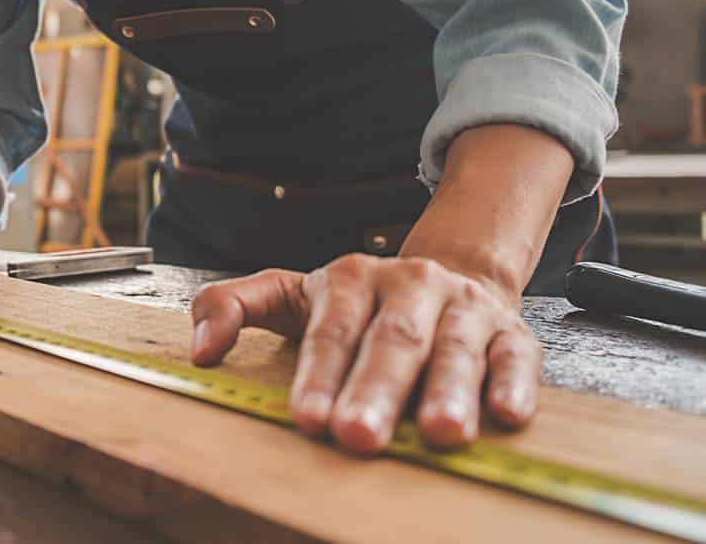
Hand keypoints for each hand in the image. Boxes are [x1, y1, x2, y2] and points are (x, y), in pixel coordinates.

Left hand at [189, 255, 539, 452]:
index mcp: (350, 277)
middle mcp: (410, 284)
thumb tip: (198, 351)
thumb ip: (234, 307)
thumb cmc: (354, 303)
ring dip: (449, 391)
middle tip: (359, 436)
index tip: (305, 416)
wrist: (443, 278)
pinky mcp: (510, 332)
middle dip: (375, 390)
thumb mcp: (287, 294)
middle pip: (392, 341)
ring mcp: (463, 306)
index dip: (319, 373)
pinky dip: (513, 383)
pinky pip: (515, 356)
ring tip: (440, 433)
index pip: (331, 329)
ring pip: (455, 348)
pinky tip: (506, 414)